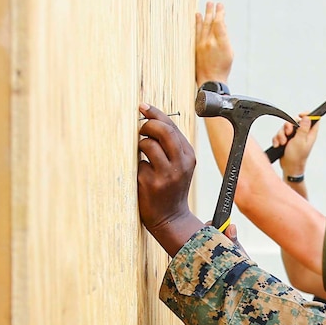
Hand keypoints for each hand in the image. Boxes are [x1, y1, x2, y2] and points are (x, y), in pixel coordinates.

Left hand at [137, 104, 203, 255]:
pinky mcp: (152, 183)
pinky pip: (137, 162)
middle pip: (162, 130)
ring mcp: (167, 174)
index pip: (172, 126)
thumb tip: (150, 117)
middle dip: (146, 125)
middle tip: (140, 132)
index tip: (142, 106)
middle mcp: (181, 164)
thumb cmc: (170, 188)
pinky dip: (136, 165)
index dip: (155, 113)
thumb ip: (170, 144)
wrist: (170, 218)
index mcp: (189, 156)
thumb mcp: (179, 165)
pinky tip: (142, 176)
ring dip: (139, 146)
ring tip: (141, 156)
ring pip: (147, 144)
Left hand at [195, 1, 233, 86]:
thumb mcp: (229, 53)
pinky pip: (196, 32)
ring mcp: (201, 44)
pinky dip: (197, 23)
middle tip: (212, 3)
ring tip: (205, 7)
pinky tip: (197, 18)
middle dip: (211, 11)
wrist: (211, 81)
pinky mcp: (196, 48)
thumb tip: (221, 27)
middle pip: (210, 22)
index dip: (220, 13)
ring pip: (202, 26)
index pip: (219, 23)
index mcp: (220, 43)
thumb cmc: (222, 70)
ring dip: (204, 15)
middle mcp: (209, 42)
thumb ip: (225, 39)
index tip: (220, 6)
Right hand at [273, 113, 319, 177]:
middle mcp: (302, 134)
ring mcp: (294, 137)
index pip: (313, 119)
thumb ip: (303, 128)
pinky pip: (280, 134)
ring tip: (283, 143)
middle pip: (295, 121)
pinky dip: (278, 139)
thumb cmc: (297, 157)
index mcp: (309, 134)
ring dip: (281, 134)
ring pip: (286, 127)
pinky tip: (279, 145)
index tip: (300, 115)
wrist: (289, 168)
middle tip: (288, 133)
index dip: (307, 115)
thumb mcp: (300, 141)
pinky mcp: (286, 140)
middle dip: (288, 126)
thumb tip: (308, 117)